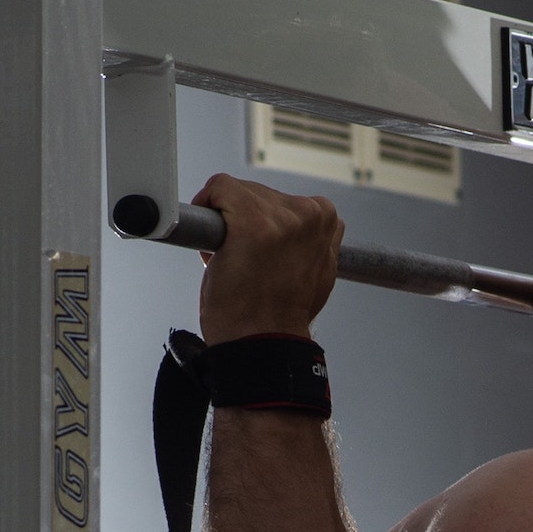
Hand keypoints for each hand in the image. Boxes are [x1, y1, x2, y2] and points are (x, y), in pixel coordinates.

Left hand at [193, 174, 341, 343]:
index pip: (287, 203)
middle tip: (245, 263)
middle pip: (259, 194)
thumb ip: (313, 244)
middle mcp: (309, 213)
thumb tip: (302, 235)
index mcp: (326, 222)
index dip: (266, 227)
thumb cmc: (280, 315)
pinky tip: (211, 242)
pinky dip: (206, 206)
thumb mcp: (318, 274)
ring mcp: (280, 216)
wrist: (262, 342)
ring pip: (236, 193)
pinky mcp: (250, 220)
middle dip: (244, 223)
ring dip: (225, 222)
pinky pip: (218, 188)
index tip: (259, 253)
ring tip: (234, 262)